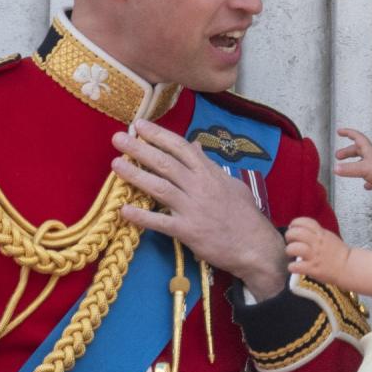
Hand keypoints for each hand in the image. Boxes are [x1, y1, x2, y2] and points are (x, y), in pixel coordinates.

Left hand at [111, 118, 286, 299]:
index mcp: (210, 173)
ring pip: (160, 187)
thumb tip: (195, 146)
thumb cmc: (244, 215)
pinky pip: (160, 222)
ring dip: (135, 175)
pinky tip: (124, 210)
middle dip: (140, 148)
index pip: (181, 148)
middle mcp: (200, 187)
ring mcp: (193, 209)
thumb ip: (210, 165)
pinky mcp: (188, 231)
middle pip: (166, 163)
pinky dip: (142, 216)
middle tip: (118, 138)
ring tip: (116, 164)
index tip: (140, 125)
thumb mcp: (231, 184)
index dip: (159, 135)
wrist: (255, 246)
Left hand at [284, 217, 350, 284]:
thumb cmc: (337, 252)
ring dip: (289, 250)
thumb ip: (316, 233)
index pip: (305, 222)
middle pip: (296, 233)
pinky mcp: (313, 268)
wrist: (348, 266)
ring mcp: (315, 256)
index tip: (293, 228)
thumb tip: (300, 230)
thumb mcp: (328, 237)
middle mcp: (317, 243)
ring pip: (295, 248)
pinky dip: (291, 267)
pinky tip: (293, 267)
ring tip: (291, 254)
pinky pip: (296, 266)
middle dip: (289, 236)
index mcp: (321, 233)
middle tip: (290, 241)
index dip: (295, 223)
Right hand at [334, 128, 371, 193]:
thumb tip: (336, 169)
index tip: (340, 132)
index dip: (348, 133)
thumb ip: (349, 169)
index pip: (357, 137)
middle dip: (348, 152)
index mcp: (369, 150)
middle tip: (338, 156)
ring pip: (366, 163)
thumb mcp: (363, 169)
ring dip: (357, 166)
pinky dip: (369, 181)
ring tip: (349, 170)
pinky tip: (366, 185)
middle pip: (359, 150)